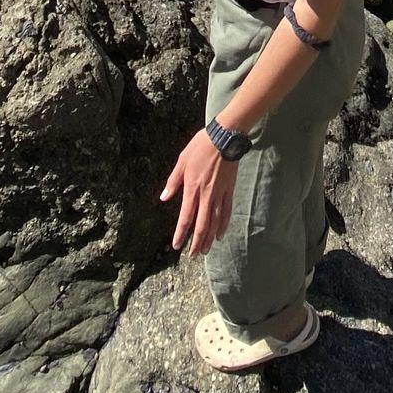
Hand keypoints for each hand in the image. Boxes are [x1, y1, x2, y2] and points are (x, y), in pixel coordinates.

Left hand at [161, 128, 237, 254]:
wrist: (224, 137)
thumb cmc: (200, 147)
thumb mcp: (181, 161)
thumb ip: (173, 182)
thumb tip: (163, 198)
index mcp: (192, 188)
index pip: (185, 217)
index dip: (181, 233)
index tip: (176, 245)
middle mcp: (206, 195)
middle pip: (202, 225)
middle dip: (196, 243)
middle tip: (192, 255)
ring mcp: (219, 194)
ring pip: (215, 222)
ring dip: (210, 238)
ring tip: (205, 251)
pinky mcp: (229, 190)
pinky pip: (227, 212)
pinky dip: (223, 225)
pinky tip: (220, 234)